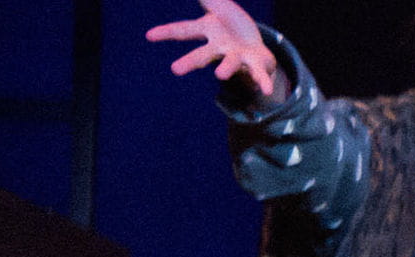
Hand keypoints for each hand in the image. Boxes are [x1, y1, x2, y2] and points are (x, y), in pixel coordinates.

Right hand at [149, 5, 277, 94]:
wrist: (256, 46)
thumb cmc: (233, 27)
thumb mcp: (220, 6)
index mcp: (208, 31)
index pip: (184, 30)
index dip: (166, 32)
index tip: (149, 36)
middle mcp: (220, 48)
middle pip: (203, 54)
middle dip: (190, 61)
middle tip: (175, 69)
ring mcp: (237, 57)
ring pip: (230, 63)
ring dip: (226, 69)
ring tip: (219, 76)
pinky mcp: (256, 64)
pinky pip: (259, 75)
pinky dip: (262, 82)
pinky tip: (265, 90)